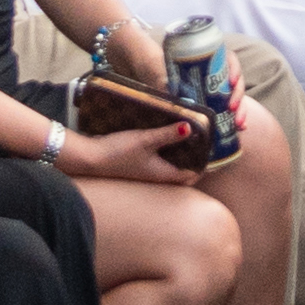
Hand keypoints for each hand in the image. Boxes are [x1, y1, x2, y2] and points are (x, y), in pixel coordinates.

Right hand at [57, 122, 208, 184]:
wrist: (90, 158)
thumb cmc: (118, 152)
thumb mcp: (146, 140)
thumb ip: (168, 134)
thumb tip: (191, 128)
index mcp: (163, 175)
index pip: (190, 176)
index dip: (204, 166)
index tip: (214, 151)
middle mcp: (157, 176)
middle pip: (182, 171)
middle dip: (194, 159)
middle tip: (205, 141)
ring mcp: (147, 171)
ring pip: (171, 165)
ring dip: (181, 153)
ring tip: (191, 135)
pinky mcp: (138, 163)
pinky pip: (159, 159)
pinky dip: (167, 150)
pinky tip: (167, 135)